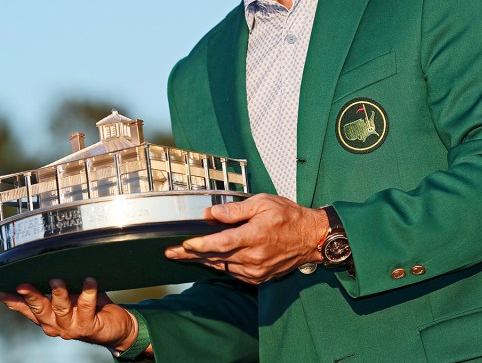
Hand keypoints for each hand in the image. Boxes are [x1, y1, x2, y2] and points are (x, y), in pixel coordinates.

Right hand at [0, 278, 138, 350]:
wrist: (114, 327)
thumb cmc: (89, 306)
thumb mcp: (67, 295)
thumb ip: (52, 286)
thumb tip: (39, 261)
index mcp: (46, 316)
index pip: (24, 308)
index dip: (10, 300)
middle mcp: (54, 324)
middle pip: (39, 309)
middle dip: (30, 297)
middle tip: (22, 284)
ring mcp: (70, 327)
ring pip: (60, 309)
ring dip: (58, 294)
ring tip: (57, 280)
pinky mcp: (88, 327)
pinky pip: (87, 308)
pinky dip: (88, 293)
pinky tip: (90, 281)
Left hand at [164, 194, 327, 283]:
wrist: (311, 239)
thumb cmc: (289, 217)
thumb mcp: (263, 203)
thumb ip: (235, 209)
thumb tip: (212, 212)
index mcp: (255, 236)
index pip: (221, 243)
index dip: (200, 245)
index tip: (183, 243)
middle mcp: (254, 257)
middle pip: (216, 257)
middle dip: (191, 254)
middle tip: (170, 252)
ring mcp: (256, 270)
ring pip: (222, 266)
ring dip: (202, 261)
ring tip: (182, 256)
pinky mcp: (258, 277)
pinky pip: (232, 272)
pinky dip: (218, 266)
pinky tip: (205, 261)